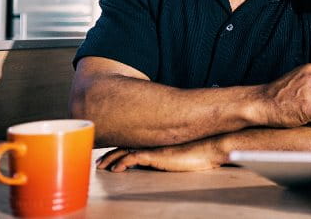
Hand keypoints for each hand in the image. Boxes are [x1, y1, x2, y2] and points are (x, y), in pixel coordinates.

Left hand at [96, 139, 224, 171]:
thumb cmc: (202, 149)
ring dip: (111, 159)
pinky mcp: (155, 155)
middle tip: (99, 162)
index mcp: (158, 140)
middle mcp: (153, 141)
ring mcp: (153, 147)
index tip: (110, 155)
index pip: (134, 142)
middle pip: (125, 145)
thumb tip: (170, 158)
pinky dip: (121, 163)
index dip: (120, 148)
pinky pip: (132, 159)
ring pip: (124, 151)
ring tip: (101, 167)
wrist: (211, 146)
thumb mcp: (184, 151)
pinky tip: (115, 169)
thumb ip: (173, 153)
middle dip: (110, 154)